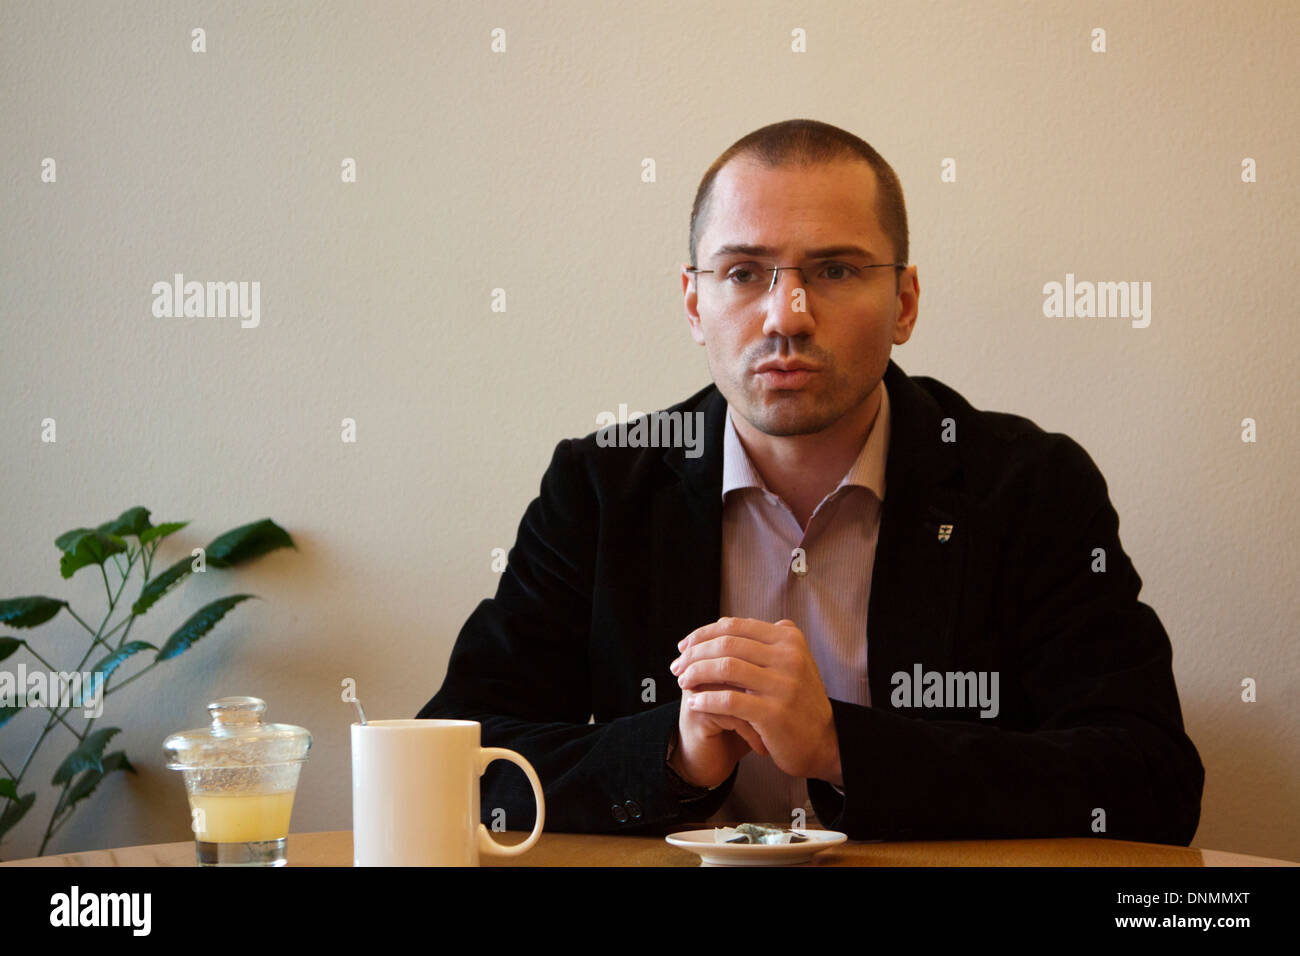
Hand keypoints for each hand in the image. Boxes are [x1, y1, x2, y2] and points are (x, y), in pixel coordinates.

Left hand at [670, 616, 841, 784]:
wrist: (825, 743)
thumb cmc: (799, 702)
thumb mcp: (790, 663)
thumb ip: (762, 642)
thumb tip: (719, 625)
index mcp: (789, 639)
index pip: (734, 626)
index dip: (703, 634)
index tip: (684, 647)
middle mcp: (789, 656)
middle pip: (726, 644)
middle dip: (694, 654)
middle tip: (677, 666)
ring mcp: (784, 684)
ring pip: (725, 667)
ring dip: (696, 673)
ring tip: (682, 682)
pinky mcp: (774, 713)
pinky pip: (729, 700)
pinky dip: (706, 699)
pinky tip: (694, 703)